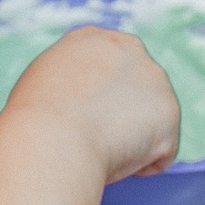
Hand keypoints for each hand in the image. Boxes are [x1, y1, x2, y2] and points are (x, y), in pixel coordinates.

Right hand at [5, 26, 180, 183]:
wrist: (51, 139)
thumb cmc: (34, 121)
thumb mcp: (42, 82)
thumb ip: (69, 80)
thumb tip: (81, 100)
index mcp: (92, 39)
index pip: (110, 66)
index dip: (100, 98)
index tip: (85, 118)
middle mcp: (130, 49)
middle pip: (137, 91)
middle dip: (123, 117)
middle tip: (94, 140)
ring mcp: (155, 80)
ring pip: (152, 122)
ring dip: (133, 141)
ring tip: (99, 149)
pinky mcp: (170, 113)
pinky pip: (163, 152)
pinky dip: (143, 165)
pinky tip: (115, 161)